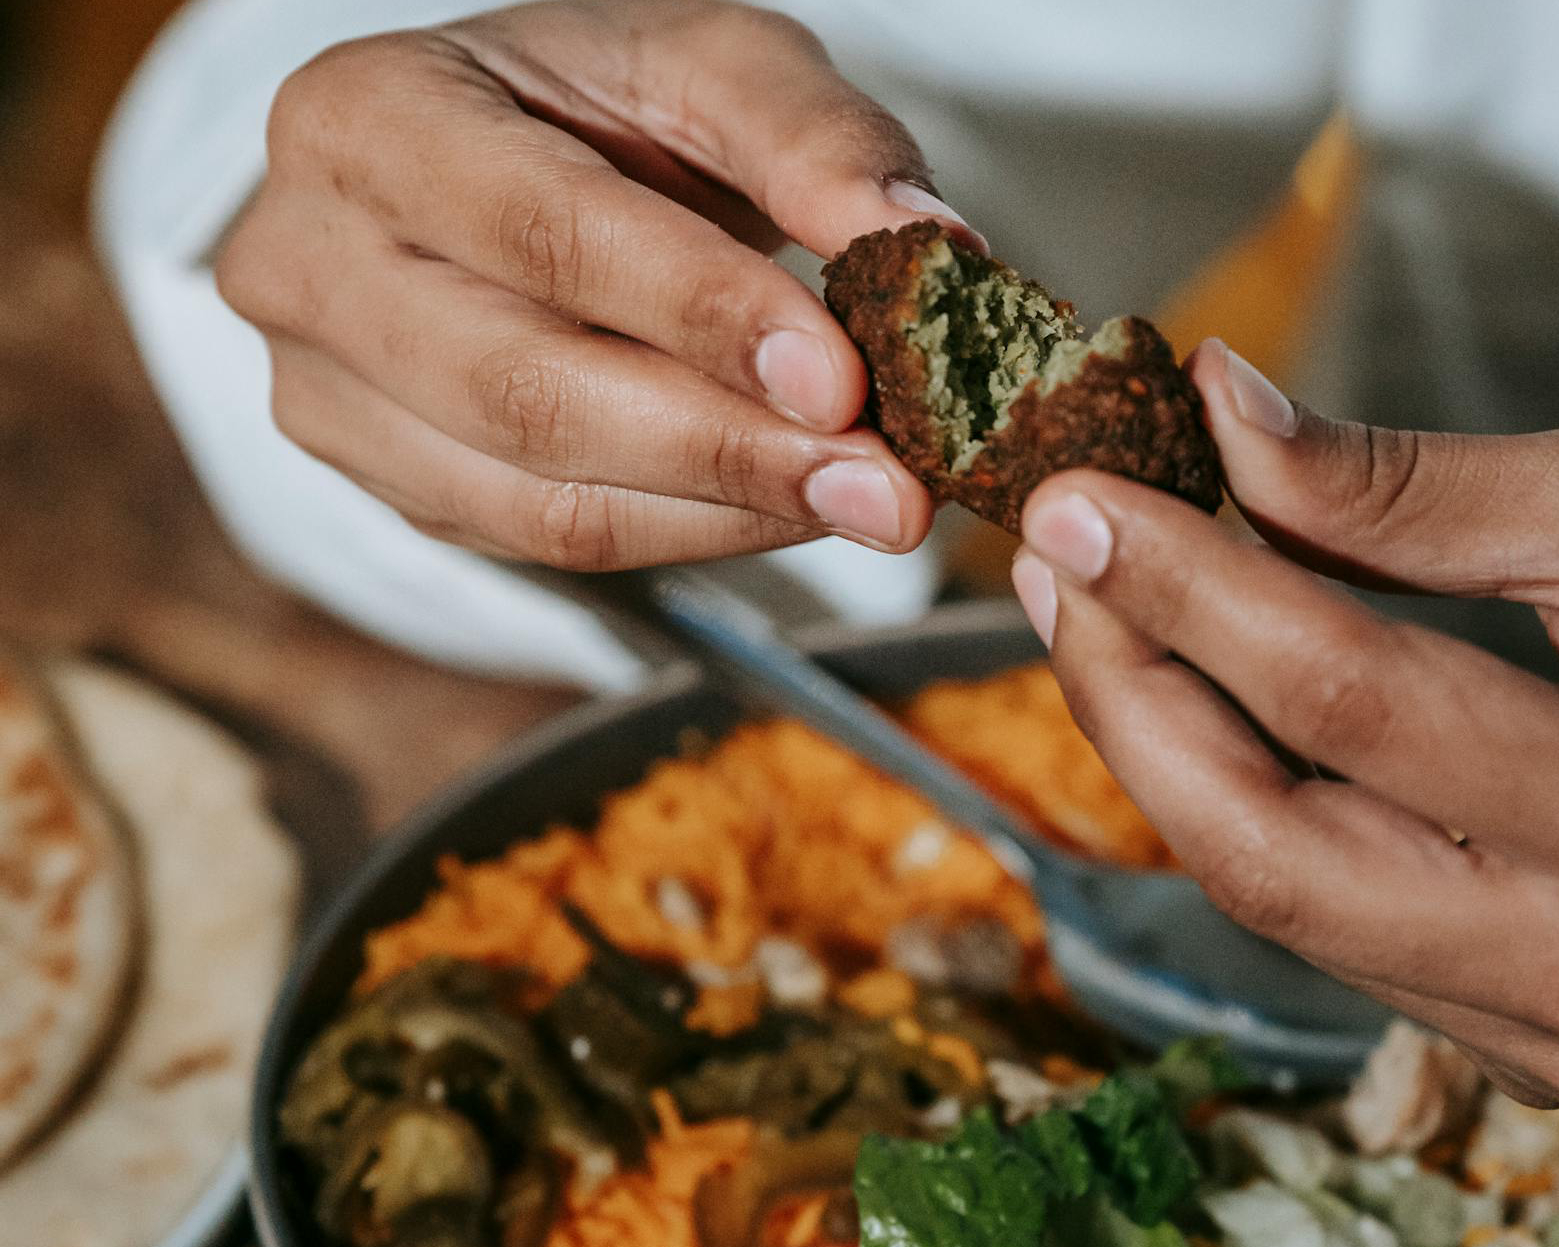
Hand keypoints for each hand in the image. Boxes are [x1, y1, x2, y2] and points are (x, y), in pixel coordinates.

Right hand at [217, 0, 975, 567]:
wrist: (500, 174)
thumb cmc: (599, 111)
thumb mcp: (709, 70)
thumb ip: (816, 142)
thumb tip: (927, 249)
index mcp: (368, 118)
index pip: (544, 234)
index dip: (699, 315)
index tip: (842, 380)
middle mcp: (310, 263)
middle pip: (529, 394)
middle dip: (729, 449)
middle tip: (885, 487)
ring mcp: (330, 395)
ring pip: (539, 501)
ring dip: (724, 516)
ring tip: (863, 505)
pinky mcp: (388, 487)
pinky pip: (548, 545)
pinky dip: (688, 538)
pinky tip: (784, 509)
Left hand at [1010, 339, 1558, 1118]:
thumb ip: (1417, 491)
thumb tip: (1223, 431)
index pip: (1347, 703)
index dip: (1186, 590)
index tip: (1081, 501)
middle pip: (1268, 847)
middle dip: (1130, 697)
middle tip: (1059, 571)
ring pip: (1282, 904)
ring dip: (1171, 756)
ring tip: (1112, 620)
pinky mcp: (1540, 1061)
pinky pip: (1338, 935)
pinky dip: (1257, 817)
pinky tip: (1214, 716)